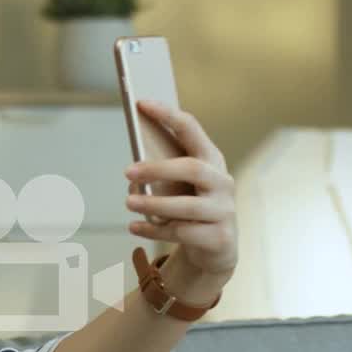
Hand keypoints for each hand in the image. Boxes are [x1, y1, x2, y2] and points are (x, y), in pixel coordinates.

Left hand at [124, 101, 237, 286]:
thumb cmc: (190, 209)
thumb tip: (133, 174)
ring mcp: (225, 210)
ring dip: (153, 204)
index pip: (191, 129)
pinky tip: (134, 227)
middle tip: (127, 171)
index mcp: (211, 160)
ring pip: (186, 206)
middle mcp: (223, 181)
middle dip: (157, 169)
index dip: (167, 115)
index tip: (141, 103)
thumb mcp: (179, 188)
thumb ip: (161, 175)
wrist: (216, 249)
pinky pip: (181, 232)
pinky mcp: (220, 237)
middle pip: (192, 168)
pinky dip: (154, 229)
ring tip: (128, 203)